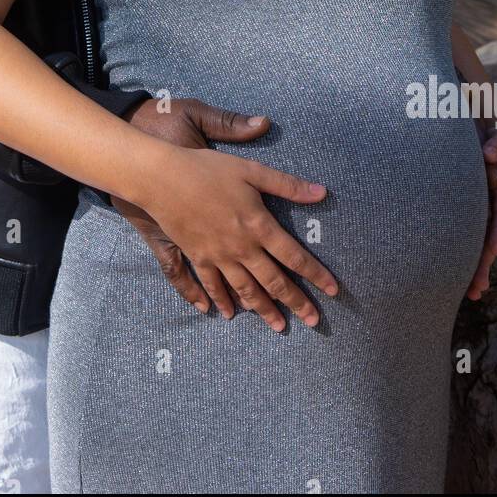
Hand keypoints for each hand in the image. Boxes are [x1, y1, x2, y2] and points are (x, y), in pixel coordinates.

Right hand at [114, 97, 336, 331]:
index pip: (294, 256)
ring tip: (279, 326)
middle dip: (296, 302)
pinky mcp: (197, 257)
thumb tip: (322, 193)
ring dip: (264, 310)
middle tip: (314, 321)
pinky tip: (229, 314)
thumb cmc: (208, 169)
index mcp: (259, 225)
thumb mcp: (252, 171)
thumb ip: (287, 185)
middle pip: (274, 281)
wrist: (162, 178)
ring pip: (246, 290)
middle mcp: (242, 247)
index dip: (316, 274)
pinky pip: (213, 285)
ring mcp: (218, 256)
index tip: (333, 291)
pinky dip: (222, 301)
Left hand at [466, 119, 496, 299]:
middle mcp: (491, 204)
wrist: (484, 128)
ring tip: (470, 293)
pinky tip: (447, 270)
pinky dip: (452, 246)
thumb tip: (489, 154)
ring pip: (472, 239)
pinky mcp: (461, 204)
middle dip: (482, 263)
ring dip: (470, 265)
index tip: (495, 250)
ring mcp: (476, 206)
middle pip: (487, 237)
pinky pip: (455, 227)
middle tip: (478, 289)